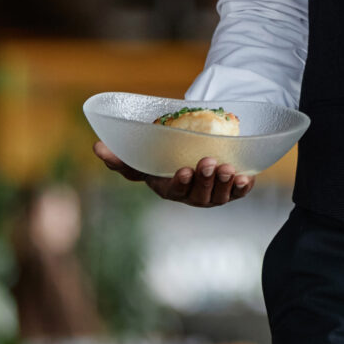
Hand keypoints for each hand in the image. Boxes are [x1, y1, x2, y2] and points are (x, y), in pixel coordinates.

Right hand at [93, 140, 254, 207]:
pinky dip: (243, 187)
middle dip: (204, 180)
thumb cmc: (163, 156)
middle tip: (208, 162)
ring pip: (220, 195)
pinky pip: (239, 192)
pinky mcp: (232, 189)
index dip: (180, 183)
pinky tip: (246, 178)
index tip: (184, 171)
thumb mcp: (142, 156)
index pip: (174, 191)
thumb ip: (120, 156)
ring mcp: (213, 195)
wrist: (193, 148)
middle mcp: (192, 196)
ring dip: (224, 182)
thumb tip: (96, 147)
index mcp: (170, 190)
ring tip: (227, 168)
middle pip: (199, 194)